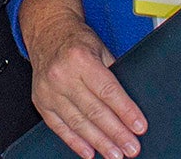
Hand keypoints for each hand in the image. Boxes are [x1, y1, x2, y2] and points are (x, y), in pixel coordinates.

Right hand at [29, 17, 144, 158]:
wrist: (47, 33)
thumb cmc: (76, 41)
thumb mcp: (100, 49)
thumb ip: (113, 74)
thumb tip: (130, 105)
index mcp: (80, 59)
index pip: (107, 90)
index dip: (125, 111)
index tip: (139, 127)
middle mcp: (62, 75)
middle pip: (94, 110)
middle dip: (116, 132)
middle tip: (131, 147)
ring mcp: (49, 90)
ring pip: (78, 122)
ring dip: (99, 142)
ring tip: (115, 153)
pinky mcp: (41, 102)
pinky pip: (59, 127)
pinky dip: (75, 141)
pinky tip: (89, 151)